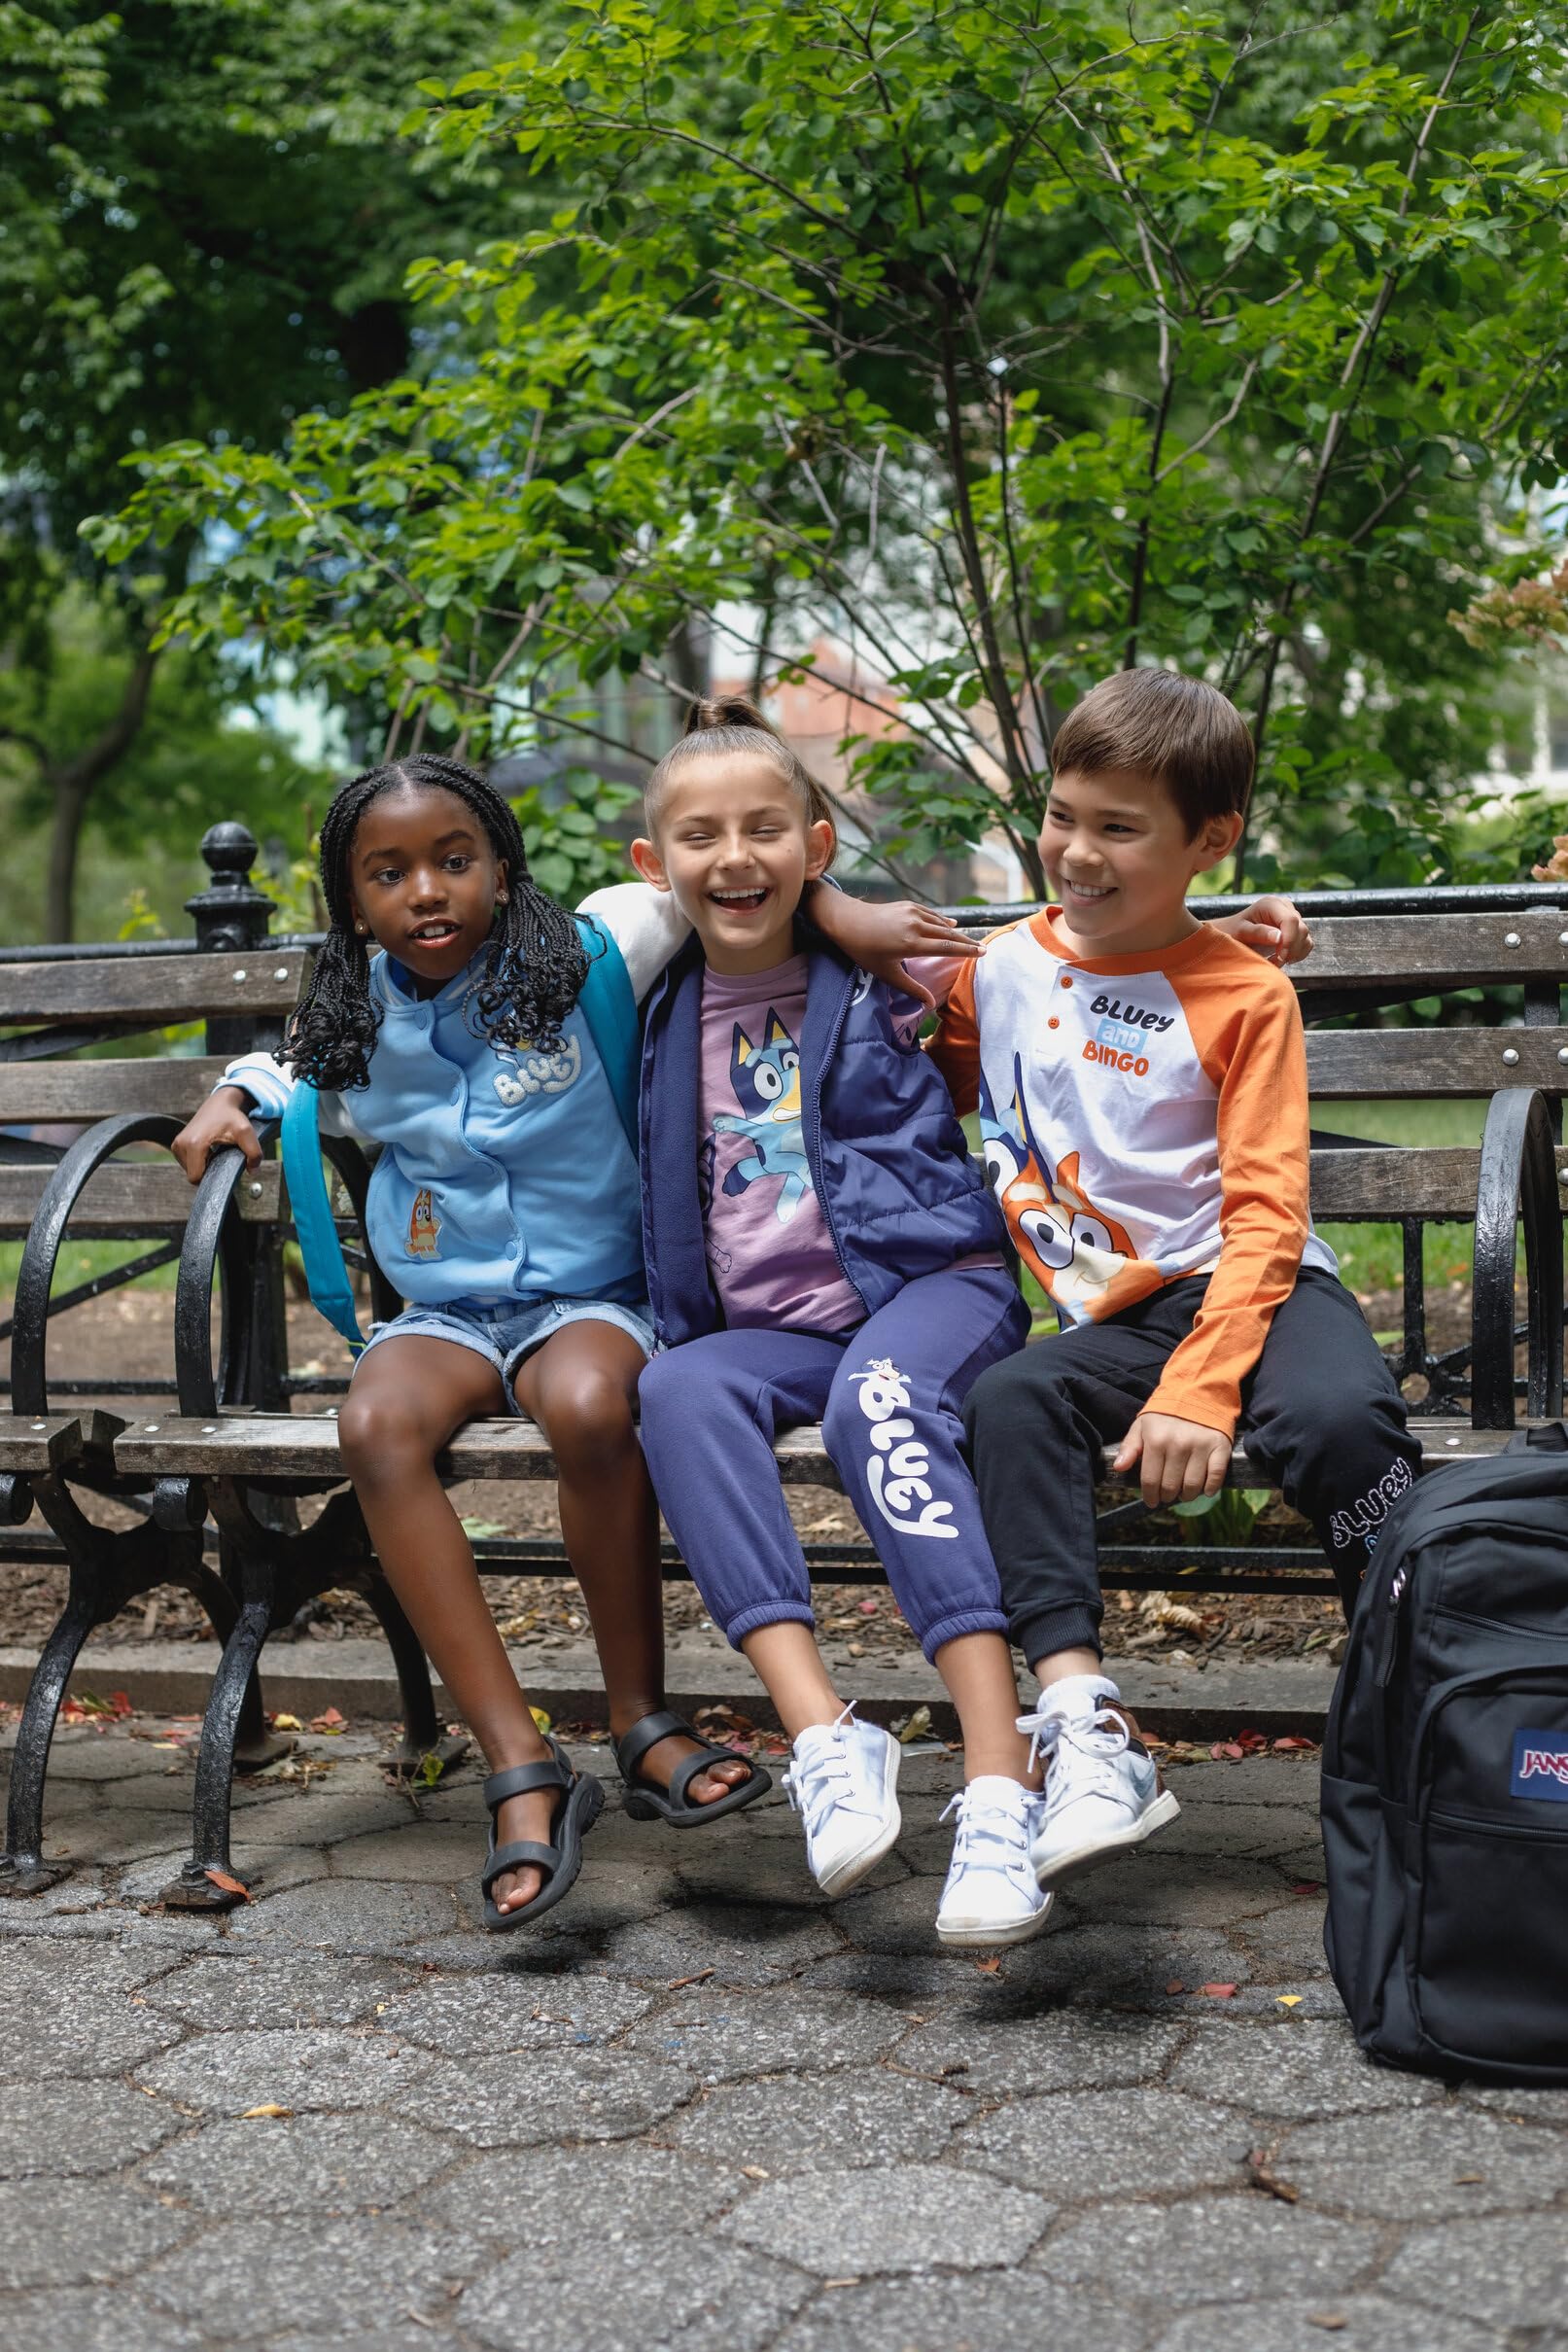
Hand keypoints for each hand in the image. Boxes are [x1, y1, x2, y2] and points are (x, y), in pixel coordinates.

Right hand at [173, 1087, 261, 1184]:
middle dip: (208, 1171)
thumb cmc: (232, 1116)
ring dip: (203, 1166)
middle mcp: (181, 1144)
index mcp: (194, 1144)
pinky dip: (198, 1161)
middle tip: (221, 1158)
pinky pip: (187, 1163)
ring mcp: (177, 1144)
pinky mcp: (177, 1144)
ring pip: (189, 1170)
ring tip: (215, 1153)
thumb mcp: (246, 1132)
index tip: (222, 1167)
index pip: (196, 1178)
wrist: (221, 1102)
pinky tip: (208, 1151)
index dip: (211, 1177)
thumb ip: (254, 1152)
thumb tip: (252, 1170)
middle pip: (192, 1175)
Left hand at [806, 887, 981, 1010]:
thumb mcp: (886, 973)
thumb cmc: (864, 950)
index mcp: (912, 944)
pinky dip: (942, 921)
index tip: (983, 953)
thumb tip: (930, 1004)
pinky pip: (931, 914)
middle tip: (983, 948)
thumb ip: (910, 988)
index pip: (947, 948)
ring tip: (968, 940)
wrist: (846, 920)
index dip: (967, 951)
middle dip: (967, 942)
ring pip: (941, 923)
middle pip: (949, 935)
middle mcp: (916, 925)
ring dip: (956, 932)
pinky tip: (950, 925)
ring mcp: (912, 913)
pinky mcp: (907, 905)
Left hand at [1114, 1411, 1231, 1509]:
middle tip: (1167, 1495)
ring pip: (1193, 1486)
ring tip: (1183, 1493)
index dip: (1150, 1496)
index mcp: (1156, 1440)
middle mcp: (1179, 1444)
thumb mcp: (1142, 1425)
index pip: (1151, 1480)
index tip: (1151, 1501)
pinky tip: (1204, 1490)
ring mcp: (1201, 1446)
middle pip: (1171, 1486)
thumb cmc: (1166, 1414)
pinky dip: (1210, 1488)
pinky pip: (1216, 1477)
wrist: (1197, 1394)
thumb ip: (1130, 1447)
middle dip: (1167, 1496)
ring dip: (1187, 1495)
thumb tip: (1119, 1468)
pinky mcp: (1220, 1447)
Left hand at [1216, 894, 1312, 967]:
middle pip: (1301, 929)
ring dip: (1293, 953)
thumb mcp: (1240, 932)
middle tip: (1274, 961)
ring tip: (1274, 960)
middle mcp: (1285, 907)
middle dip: (1290, 949)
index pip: (1290, 920)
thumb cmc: (1233, 932)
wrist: (1232, 934)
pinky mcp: (1296, 929)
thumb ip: (1258, 933)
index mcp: (1271, 904)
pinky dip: (1297, 954)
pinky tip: (1281, 958)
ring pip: (1305, 937)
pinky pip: (1306, 943)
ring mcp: (1292, 917)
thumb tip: (1279, 937)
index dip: (1289, 940)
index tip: (1279, 956)